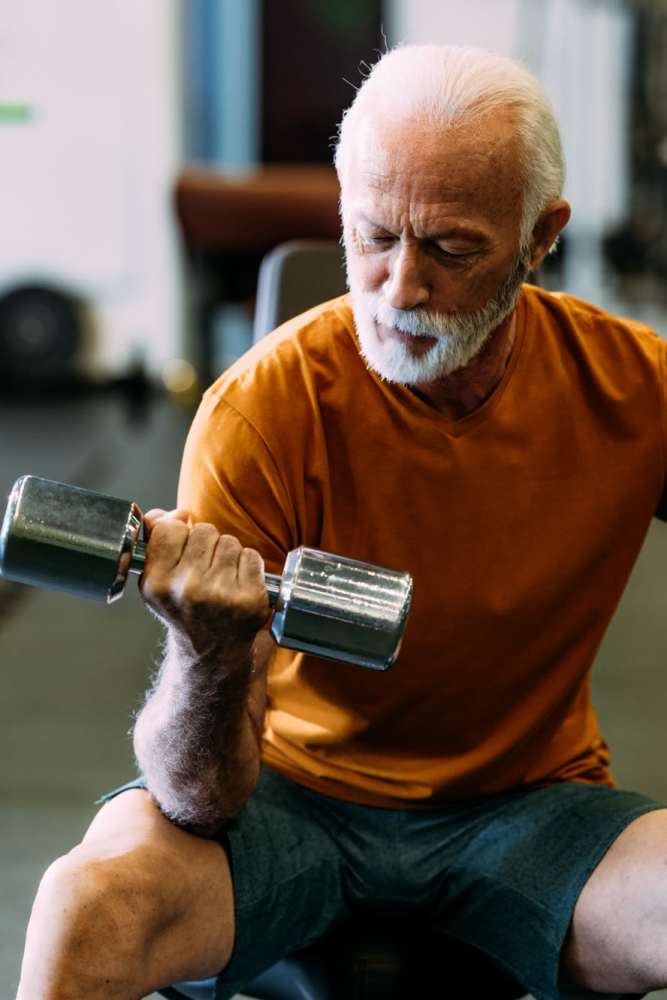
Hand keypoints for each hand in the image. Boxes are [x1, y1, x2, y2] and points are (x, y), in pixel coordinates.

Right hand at [139, 509, 269, 658]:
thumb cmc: (183, 607)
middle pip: (204, 530)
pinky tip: (238, 585)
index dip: (179, 534)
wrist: (210, 651)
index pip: (170, 528)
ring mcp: (221, 596)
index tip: (182, 550)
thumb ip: (156, 539)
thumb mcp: (158, 579)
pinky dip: (248, 566)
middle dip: (206, 544)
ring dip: (228, 554)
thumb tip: (174, 513)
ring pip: (229, 541)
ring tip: (221, 578)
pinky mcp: (250, 600)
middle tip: (204, 570)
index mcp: (157, 583)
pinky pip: (252, 556)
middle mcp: (187, 590)